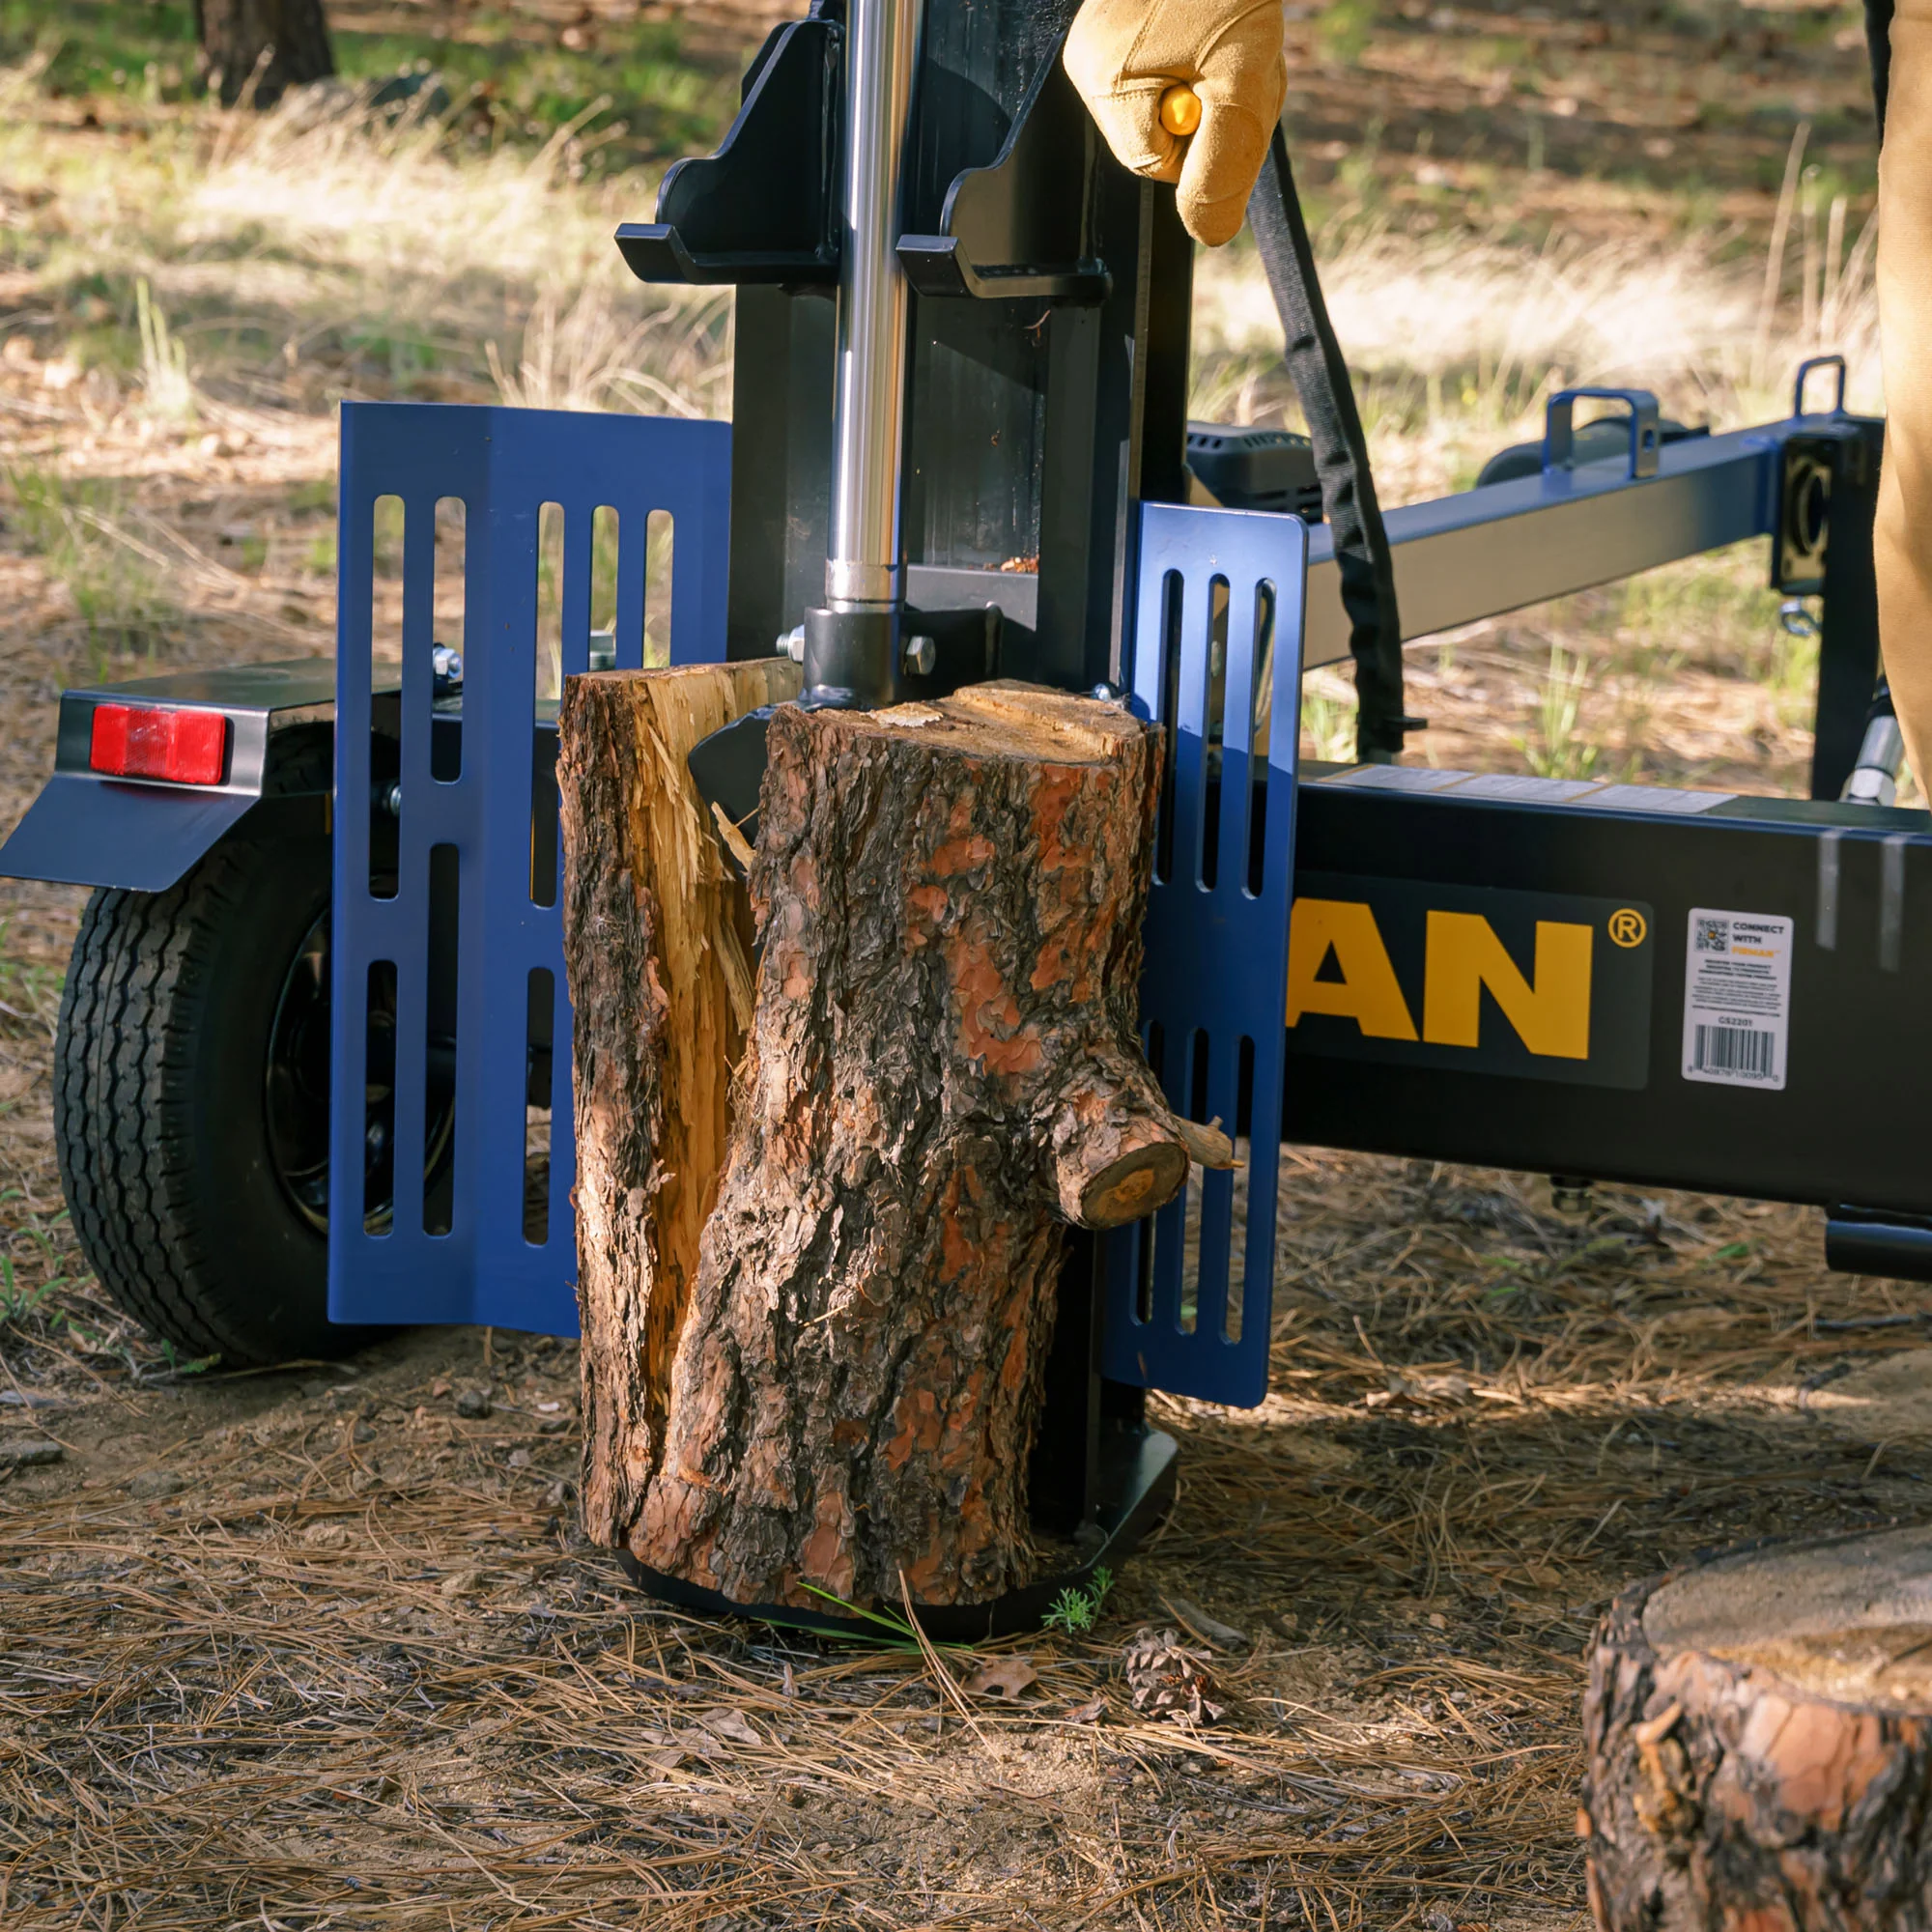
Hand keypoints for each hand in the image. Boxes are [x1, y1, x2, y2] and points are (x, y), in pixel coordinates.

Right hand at [1064, 0, 1287, 245]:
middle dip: (1217, 111)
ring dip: (1222, 83)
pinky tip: (1224, 23)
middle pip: (1164, 138)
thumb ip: (1225, 163)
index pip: (1156, 166)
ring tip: (1240, 33)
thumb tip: (1209, 235)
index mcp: (1104, 80)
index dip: (1208, 145)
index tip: (1235, 96)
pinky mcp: (1125, 22)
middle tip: (1247, 60)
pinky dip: (1212, 58)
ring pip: (1174, 105)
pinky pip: (1172, 69)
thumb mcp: (1242, 78)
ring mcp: (1104, 40)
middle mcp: (1090, 63)